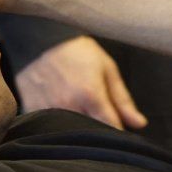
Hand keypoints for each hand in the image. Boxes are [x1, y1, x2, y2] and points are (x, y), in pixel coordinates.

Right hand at [14, 36, 147, 130]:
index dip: (118, 131)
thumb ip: (122, 99)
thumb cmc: (78, 51)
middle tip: (96, 114)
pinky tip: (59, 107)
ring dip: (78, 127)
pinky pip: (49, 127)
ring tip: (77, 108)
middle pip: (91, 133)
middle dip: (98, 130)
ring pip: (70, 132)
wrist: (39, 38)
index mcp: (90, 94)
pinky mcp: (32, 109)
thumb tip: (140, 124)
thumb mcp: (106, 68)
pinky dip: (57, 123)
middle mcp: (69, 105)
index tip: (118, 126)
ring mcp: (48, 109)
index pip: (111, 128)